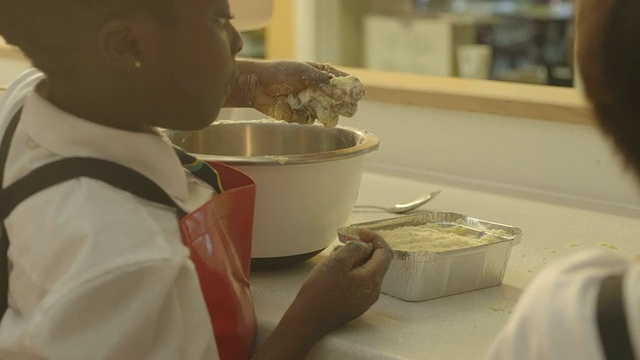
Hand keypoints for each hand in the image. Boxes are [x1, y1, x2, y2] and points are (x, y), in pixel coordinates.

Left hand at [227, 60, 364, 124]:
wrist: (258, 86)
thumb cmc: (279, 73)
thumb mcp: (303, 71)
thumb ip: (323, 80)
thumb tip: (342, 89)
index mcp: (323, 75)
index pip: (344, 82)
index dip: (352, 88)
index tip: (358, 93)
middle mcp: (320, 91)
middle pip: (342, 101)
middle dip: (345, 104)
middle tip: (346, 107)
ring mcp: (312, 104)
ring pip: (329, 113)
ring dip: (326, 111)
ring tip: (313, 102)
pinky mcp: (302, 117)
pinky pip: (312, 120)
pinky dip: (308, 115)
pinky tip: (295, 106)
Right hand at [290, 229, 392, 335]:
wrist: (307, 321)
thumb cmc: (320, 290)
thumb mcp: (337, 262)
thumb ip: (355, 249)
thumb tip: (365, 247)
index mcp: (372, 280)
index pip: (385, 253)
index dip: (375, 238)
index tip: (358, 232)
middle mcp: (373, 292)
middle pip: (377, 263)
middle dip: (363, 248)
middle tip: (344, 241)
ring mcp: (364, 300)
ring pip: (366, 272)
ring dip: (355, 259)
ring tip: (336, 253)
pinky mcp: (353, 306)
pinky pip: (358, 283)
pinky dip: (351, 271)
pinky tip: (334, 269)